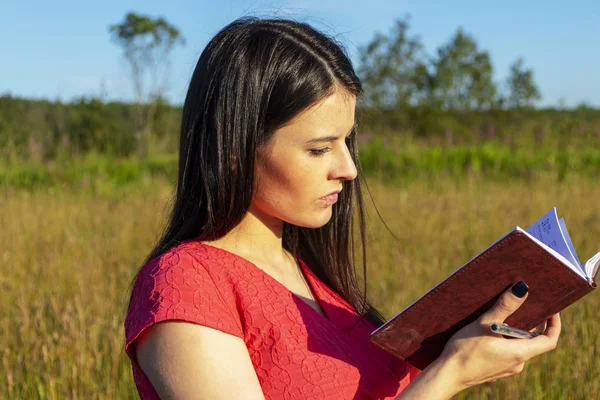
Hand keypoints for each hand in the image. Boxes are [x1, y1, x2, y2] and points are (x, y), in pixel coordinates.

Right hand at [439, 281, 560, 390]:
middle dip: (530, 322)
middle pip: (533, 341)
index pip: (549, 340)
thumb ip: (504, 306)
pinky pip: (506, 352)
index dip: (554, 324)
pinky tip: (488, 331)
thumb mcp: (484, 324)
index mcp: (520, 353)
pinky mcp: (494, 369)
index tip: (552, 308)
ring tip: (501, 315)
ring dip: (514, 330)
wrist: (446, 375)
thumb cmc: (464, 350)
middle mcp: (517, 364)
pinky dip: (504, 339)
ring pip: (518, 346)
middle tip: (523, 304)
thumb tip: (523, 289)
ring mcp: (506, 368)